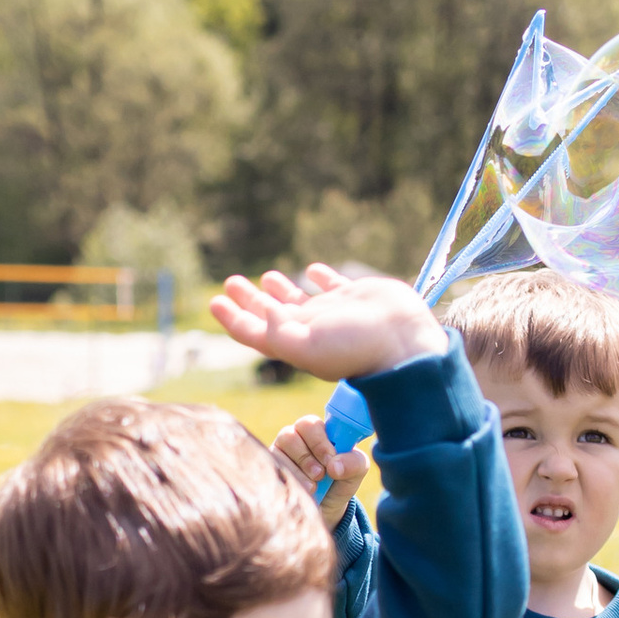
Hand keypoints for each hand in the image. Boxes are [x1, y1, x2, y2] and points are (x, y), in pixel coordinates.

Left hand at [210, 265, 445, 383]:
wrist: (404, 341)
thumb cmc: (357, 347)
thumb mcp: (309, 346)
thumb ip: (279, 332)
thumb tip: (259, 316)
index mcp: (295, 344)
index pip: (254, 332)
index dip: (233, 318)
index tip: (214, 301)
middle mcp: (311, 330)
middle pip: (272, 314)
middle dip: (250, 300)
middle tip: (231, 282)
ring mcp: (334, 314)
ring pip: (300, 300)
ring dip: (281, 290)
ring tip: (266, 276)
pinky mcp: (357, 298)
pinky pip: (334, 285)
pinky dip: (321, 278)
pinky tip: (312, 270)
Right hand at [268, 412, 369, 529]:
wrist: (326, 510)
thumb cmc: (340, 483)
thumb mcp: (356, 472)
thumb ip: (354, 463)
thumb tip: (334, 466)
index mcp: (317, 433)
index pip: (310, 424)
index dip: (319, 441)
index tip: (330, 460)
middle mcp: (296, 438)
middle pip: (291, 433)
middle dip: (307, 455)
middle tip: (321, 474)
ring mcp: (280, 453)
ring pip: (280, 450)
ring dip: (299, 468)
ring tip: (313, 486)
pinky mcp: (270, 468)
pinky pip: (273, 466)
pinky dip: (291, 479)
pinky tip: (302, 490)